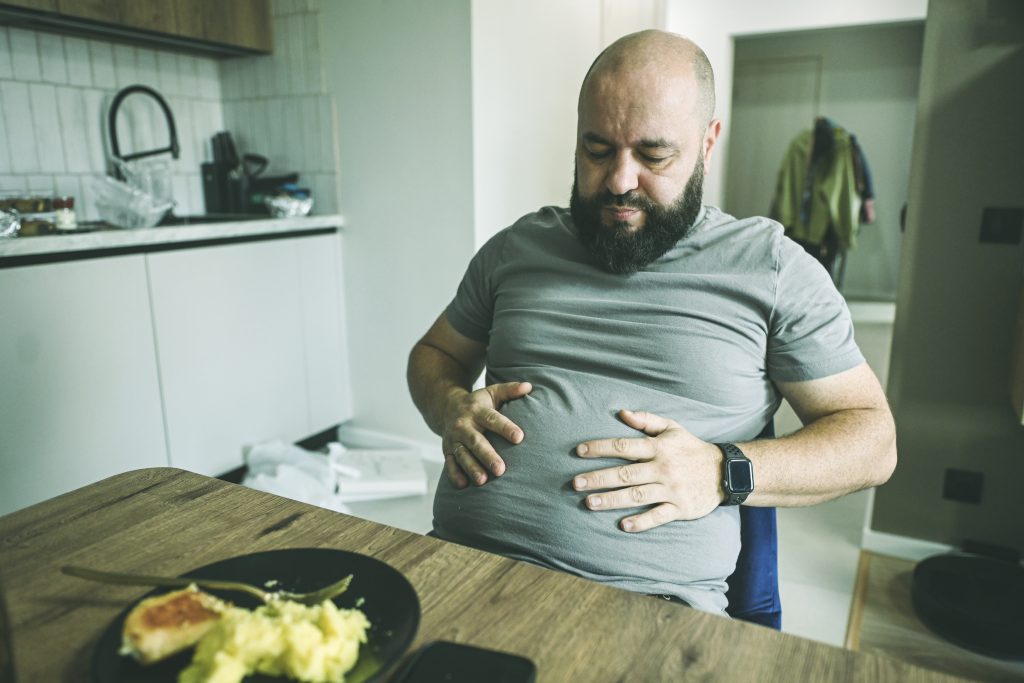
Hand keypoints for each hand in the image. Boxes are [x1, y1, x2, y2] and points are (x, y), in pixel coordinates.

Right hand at [442, 381, 532, 487]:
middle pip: (476, 442)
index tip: (520, 437)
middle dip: (488, 456)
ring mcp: (454, 439)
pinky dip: (455, 475)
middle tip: (501, 470)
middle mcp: (464, 425)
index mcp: (477, 411)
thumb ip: (510, 390)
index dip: (506, 428)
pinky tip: (463, 485)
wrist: (446, 407)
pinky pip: (450, 464)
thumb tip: (529, 386)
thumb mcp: (492, 392)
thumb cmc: (477, 403)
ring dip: (472, 468)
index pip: (493, 419)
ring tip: (483, 481)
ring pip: (462, 455)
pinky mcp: (447, 451)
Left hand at [571, 409, 722, 530]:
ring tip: (589, 504)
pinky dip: (641, 521)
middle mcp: (663, 468)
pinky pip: (658, 516)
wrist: (725, 471)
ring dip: (612, 500)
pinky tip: (623, 525)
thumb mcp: (672, 428)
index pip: (624, 446)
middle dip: (598, 478)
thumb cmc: (691, 448)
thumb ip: (646, 420)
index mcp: (659, 447)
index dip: (600, 448)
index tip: (579, 451)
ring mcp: (671, 489)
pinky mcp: (680, 508)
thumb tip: (622, 413)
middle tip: (575, 484)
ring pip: (637, 495)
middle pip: (625, 474)